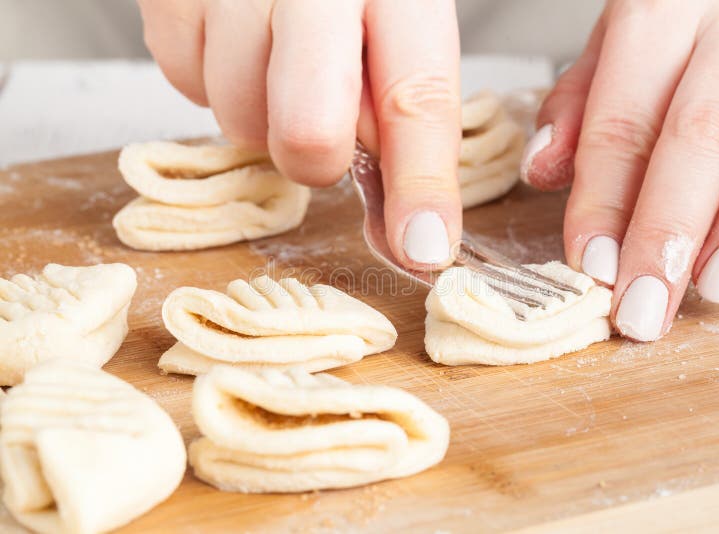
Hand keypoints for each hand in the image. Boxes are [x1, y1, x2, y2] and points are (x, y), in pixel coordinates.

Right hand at [137, 0, 461, 268]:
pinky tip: (237, 37)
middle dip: (316, 156)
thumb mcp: (396, 26)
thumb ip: (406, 125)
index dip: (421, 187)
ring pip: (239, 122)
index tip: (424, 250)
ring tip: (275, 53)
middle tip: (320, 118)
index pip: (416, 100)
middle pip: (307, 134)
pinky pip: (186, 85)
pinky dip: (215, 79)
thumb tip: (415, 238)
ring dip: (261, 113)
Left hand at [521, 0, 718, 340]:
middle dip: (665, 230)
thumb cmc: (694, 16)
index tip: (591, 265)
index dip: (605, 198)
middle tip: (642, 307)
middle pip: (695, 134)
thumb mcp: (629, 39)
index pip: (624, 118)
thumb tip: (539, 170)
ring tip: (712, 289)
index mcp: (660, 9)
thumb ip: (585, 100)